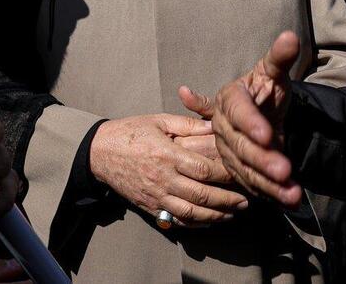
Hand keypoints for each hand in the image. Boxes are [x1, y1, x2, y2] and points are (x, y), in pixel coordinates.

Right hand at [89, 114, 247, 226]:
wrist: (100, 152)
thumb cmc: (130, 132)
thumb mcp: (158, 120)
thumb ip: (188, 124)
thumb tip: (215, 125)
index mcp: (167, 154)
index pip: (203, 170)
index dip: (225, 175)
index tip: (241, 173)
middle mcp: (163, 178)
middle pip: (201, 195)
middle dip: (227, 200)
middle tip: (246, 199)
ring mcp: (156, 196)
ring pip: (191, 213)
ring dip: (216, 215)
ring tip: (233, 213)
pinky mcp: (151, 207)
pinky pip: (177, 220)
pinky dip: (196, 223)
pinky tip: (211, 220)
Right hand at [179, 32, 304, 208]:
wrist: (261, 113)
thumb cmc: (265, 89)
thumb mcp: (273, 71)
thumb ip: (280, 56)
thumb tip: (290, 36)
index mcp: (229, 100)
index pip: (238, 112)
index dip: (251, 124)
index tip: (268, 135)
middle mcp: (223, 127)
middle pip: (240, 146)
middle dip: (263, 159)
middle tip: (285, 170)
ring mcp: (228, 150)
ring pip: (245, 169)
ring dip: (268, 184)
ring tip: (292, 193)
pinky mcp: (236, 169)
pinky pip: (252, 183)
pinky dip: (270, 193)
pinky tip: (288, 200)